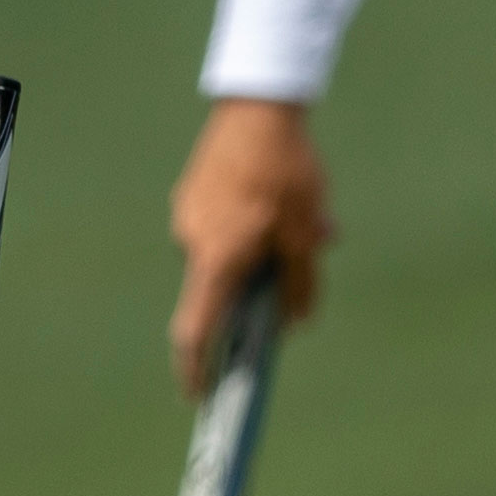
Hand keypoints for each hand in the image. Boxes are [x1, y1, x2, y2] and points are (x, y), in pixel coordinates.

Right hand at [169, 97, 328, 391]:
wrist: (258, 101)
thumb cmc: (284, 169)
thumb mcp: (304, 231)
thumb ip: (300, 281)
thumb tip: (296, 322)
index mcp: (217, 259)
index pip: (195, 330)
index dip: (194, 368)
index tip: (197, 394)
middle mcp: (193, 241)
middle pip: (223, 287)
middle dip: (260, 287)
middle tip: (302, 261)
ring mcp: (189, 214)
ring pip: (228, 252)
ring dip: (264, 250)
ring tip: (307, 222)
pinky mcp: (194, 192)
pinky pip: (222, 225)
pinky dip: (251, 227)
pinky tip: (284, 198)